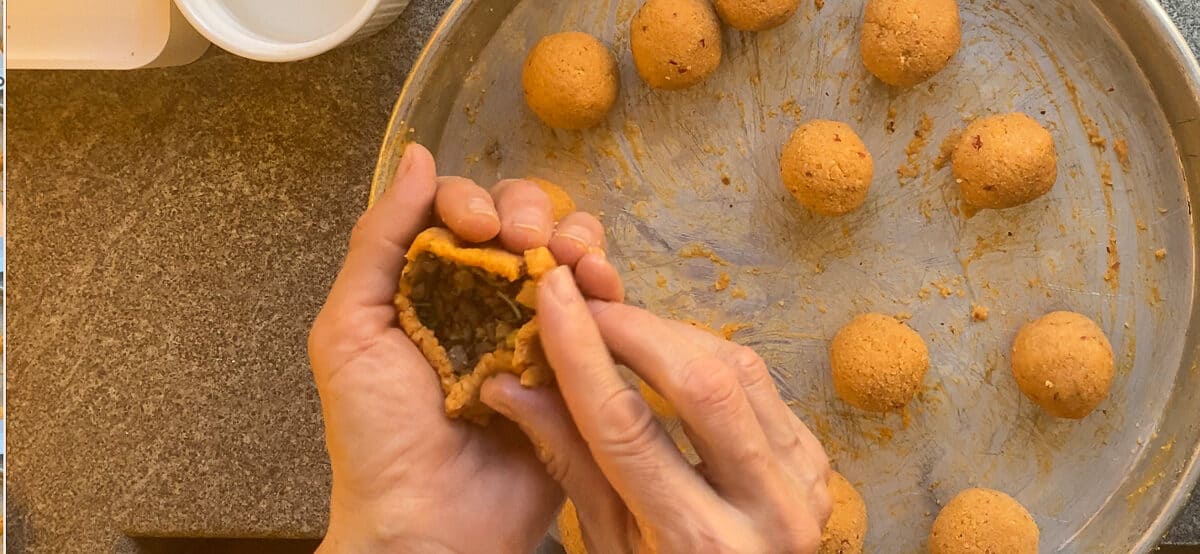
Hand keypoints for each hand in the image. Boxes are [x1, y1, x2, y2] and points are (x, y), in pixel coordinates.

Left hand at [308, 143, 622, 552]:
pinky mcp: (575, 368)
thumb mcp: (349, 330)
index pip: (458, 212)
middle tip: (524, 241)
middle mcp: (483, 300)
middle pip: (522, 222)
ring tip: (573, 258)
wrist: (429, 527)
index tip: (476, 226)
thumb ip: (377, 241)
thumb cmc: (375, 439)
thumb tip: (417, 158)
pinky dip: (607, 288)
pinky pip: (600, 313)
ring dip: (577, 240)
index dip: (472, 202)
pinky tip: (602, 286)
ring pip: (568, 256)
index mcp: (427, 286)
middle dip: (530, 214)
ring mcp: (533, 332)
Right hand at [482, 269, 832, 552]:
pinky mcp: (819, 461)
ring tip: (618, 326)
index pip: (627, 428)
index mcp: (699, 544)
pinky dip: (709, 356)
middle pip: (700, 383)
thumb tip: (513, 383)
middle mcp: (766, 512)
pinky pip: (761, 383)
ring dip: (671, 334)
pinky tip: (669, 352)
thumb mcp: (610, 543)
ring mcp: (804, 484)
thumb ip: (571, 460)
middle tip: (586, 304)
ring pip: (737, 369)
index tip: (555, 296)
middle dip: (634, 329)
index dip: (583, 353)